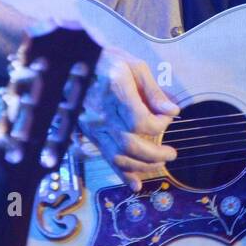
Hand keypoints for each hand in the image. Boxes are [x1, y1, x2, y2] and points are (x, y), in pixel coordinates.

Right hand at [76, 44, 179, 191]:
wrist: (72, 63)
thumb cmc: (107, 61)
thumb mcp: (134, 65)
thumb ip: (153, 91)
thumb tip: (173, 110)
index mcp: (115, 92)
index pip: (141, 122)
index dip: (160, 125)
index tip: (169, 116)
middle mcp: (102, 113)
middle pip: (131, 144)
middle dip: (155, 154)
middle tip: (172, 153)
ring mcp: (93, 126)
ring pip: (118, 156)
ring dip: (142, 166)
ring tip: (160, 163)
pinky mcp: (89, 133)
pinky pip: (105, 157)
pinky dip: (121, 174)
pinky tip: (135, 184)